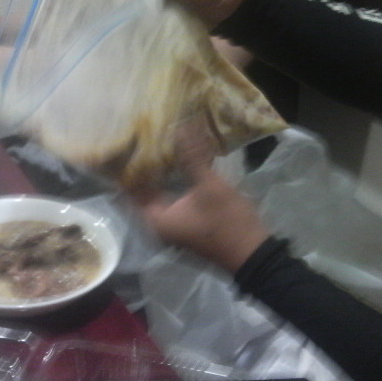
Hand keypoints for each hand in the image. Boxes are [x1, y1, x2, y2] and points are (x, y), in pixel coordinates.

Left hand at [133, 126, 268, 272]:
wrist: (253, 254)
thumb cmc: (227, 222)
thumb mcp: (209, 186)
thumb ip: (192, 157)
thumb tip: (180, 127)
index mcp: (156, 219)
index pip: (131, 189)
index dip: (128, 166)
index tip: (128, 142)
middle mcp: (159, 226)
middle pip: (144, 191)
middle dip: (145, 166)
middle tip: (143, 139)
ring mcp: (174, 227)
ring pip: (159, 194)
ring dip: (160, 174)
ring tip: (159, 145)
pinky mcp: (187, 225)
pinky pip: (171, 199)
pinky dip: (172, 183)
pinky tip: (178, 164)